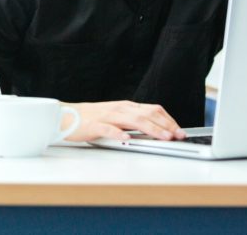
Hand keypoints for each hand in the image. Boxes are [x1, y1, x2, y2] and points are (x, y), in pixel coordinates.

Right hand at [63, 100, 185, 141]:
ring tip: (163, 137)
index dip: (168, 120)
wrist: (67, 115)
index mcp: (126, 106)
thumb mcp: (117, 116)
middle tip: (178, 136)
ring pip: (133, 120)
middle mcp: (119, 109)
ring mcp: (107, 116)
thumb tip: (156, 130)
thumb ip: (134, 121)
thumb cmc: (93, 119)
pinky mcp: (94, 125)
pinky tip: (127, 139)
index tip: (180, 131)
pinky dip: (119, 134)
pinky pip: (108, 129)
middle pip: (147, 114)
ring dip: (151, 129)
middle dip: (165, 125)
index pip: (153, 109)